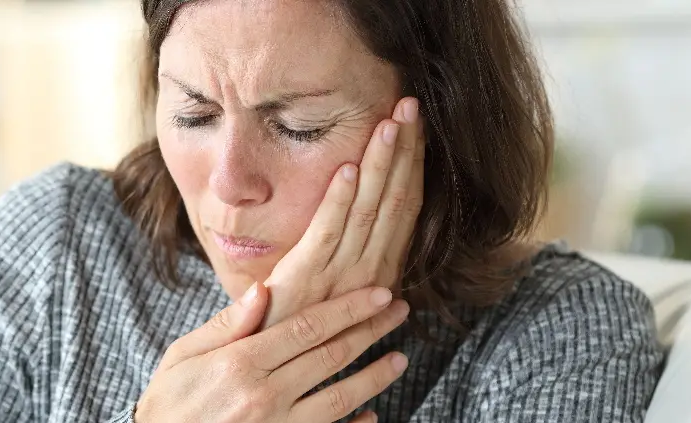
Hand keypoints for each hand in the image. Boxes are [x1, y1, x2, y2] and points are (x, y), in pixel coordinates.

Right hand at [135, 284, 409, 422]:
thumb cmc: (167, 404)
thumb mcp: (182, 357)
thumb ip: (225, 325)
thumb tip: (263, 290)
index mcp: (240, 363)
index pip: (308, 327)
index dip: (348, 308)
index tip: (378, 293)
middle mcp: (264, 395)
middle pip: (331, 357)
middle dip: (371, 331)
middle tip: (400, 312)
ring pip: (340, 399)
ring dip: (375, 377)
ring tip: (400, 359)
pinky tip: (371, 416)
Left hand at [261, 98, 425, 327]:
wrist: (273, 367)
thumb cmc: (300, 325)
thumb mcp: (338, 293)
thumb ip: (357, 267)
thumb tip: (386, 264)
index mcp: (380, 270)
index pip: (404, 207)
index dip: (413, 164)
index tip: (418, 125)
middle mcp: (370, 271)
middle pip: (394, 200)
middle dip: (404, 151)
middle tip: (411, 105)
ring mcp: (339, 275)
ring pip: (367, 210)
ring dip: (380, 164)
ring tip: (389, 123)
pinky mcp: (306, 278)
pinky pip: (327, 232)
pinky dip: (338, 199)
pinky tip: (347, 168)